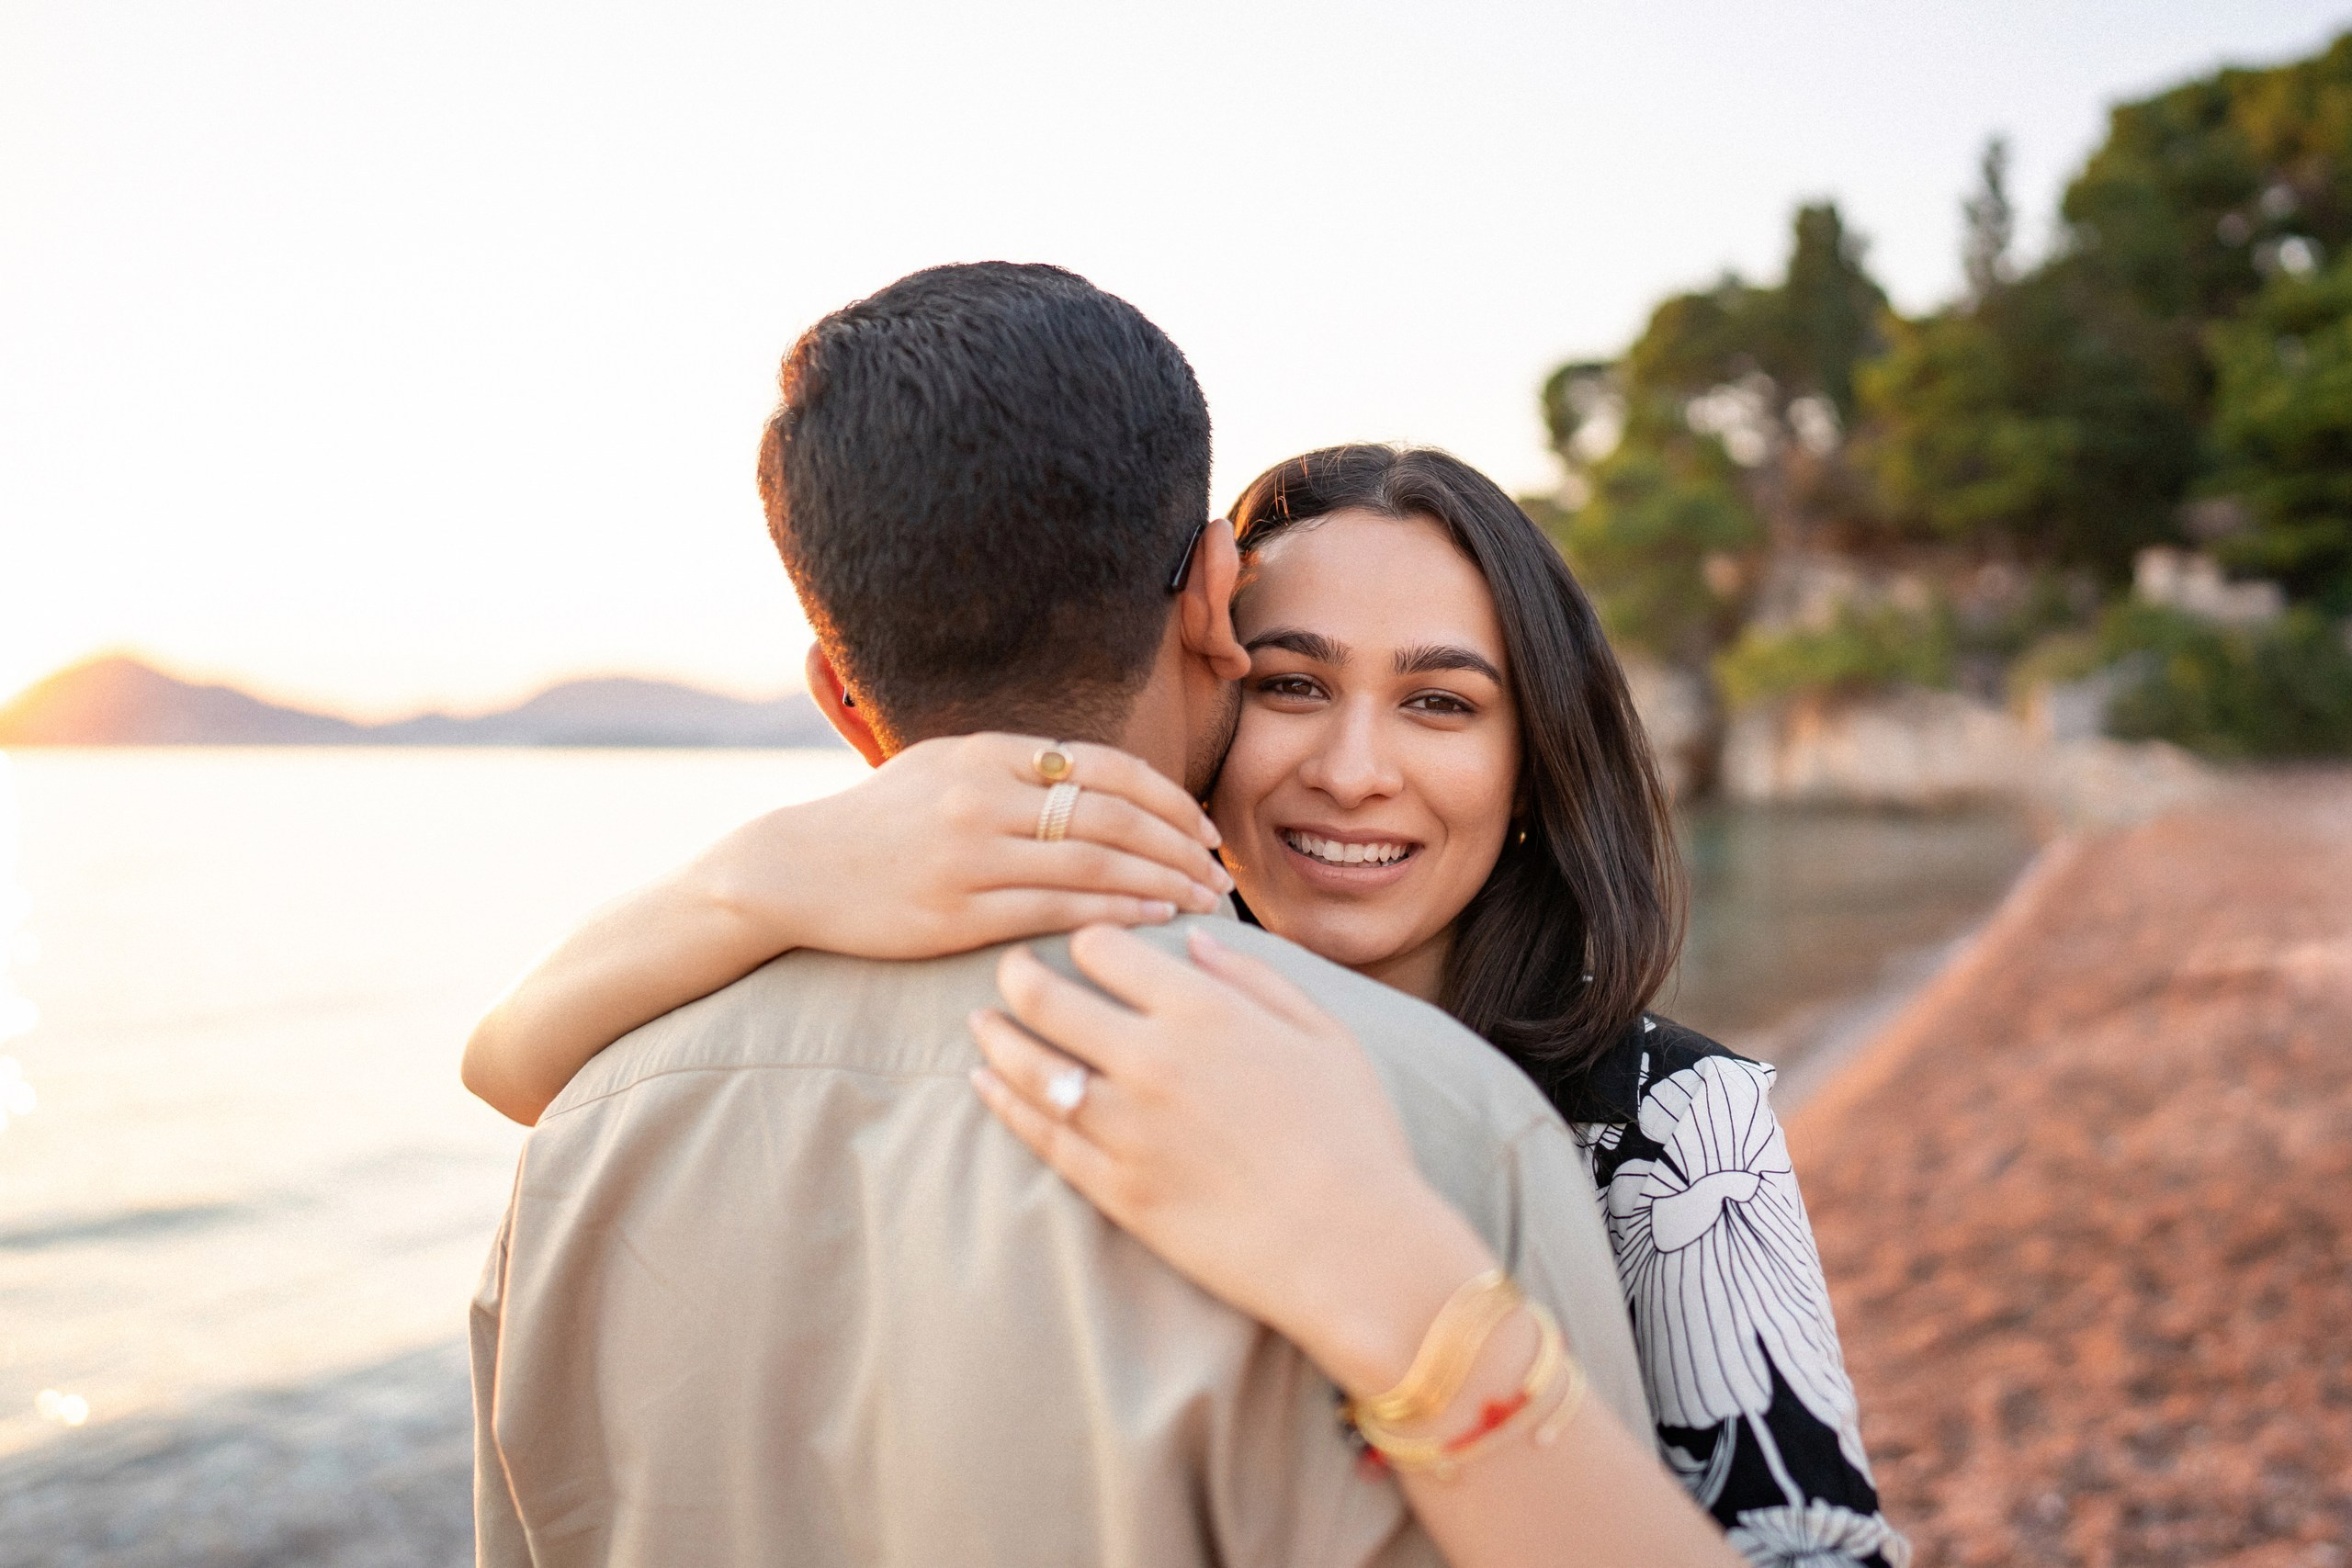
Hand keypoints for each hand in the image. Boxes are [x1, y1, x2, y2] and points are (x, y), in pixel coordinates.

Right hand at [699, 734, 1234, 961]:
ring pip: (1093, 865)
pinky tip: (1151, 922)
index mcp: (989, 754)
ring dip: (1160, 884)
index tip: (1203, 828)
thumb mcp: (945, 768)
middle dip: (1178, 846)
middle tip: (1218, 873)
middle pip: (1113, 816)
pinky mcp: (956, 912)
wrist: (794, 870)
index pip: (1106, 768)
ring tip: (1201, 903)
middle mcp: (984, 797)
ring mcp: (969, 855)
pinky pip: (1056, 910)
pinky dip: (1114, 913)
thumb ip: (1018, 769)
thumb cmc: (881, 822)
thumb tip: (1101, 782)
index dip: (1167, 798)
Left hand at [971, 924, 1496, 1396]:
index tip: (1084, 946)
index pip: (1102, 948)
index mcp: (1204, 1011)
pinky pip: (1039, 1135)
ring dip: (995, 1036)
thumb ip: (1255, 978)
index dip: (1086, 939)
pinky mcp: (1114, 1188)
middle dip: (1017, 974)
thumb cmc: (1354, 1136)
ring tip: (980, 1021)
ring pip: (1027, 1066)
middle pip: (1045, 997)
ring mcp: (1125, 1128)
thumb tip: (1194, 938)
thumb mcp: (1324, 1035)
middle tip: (1008, 969)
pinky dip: (1002, 1103)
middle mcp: (1151, 1060)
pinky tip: (985, 1084)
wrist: (1351, 1248)